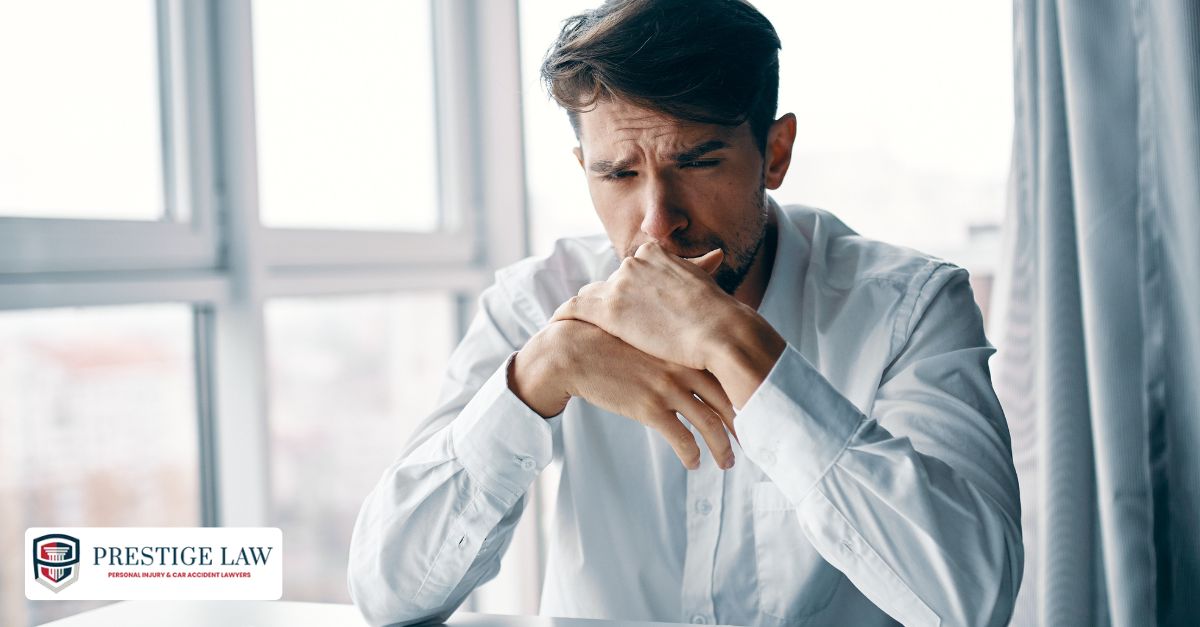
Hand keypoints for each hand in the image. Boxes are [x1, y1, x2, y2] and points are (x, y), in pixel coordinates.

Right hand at [510, 319, 737, 469]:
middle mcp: (684, 366)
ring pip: (710, 423)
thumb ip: (678, 349)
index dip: (748, 398)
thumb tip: (700, 366)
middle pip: (729, 401)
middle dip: (745, 427)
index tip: (758, 415)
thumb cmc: (612, 345)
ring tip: (727, 463)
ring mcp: (668, 387)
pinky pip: (681, 438)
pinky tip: (693, 463)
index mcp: (688, 347)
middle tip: (754, 444)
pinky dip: (692, 454)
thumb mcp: (651, 338)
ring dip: (722, 448)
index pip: (730, 375)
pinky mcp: (649, 408)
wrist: (576, 352)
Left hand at [550, 241, 743, 371]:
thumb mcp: (705, 283)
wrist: (721, 332)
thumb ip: (696, 272)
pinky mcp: (609, 310)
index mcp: (656, 254)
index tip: (626, 302)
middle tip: (602, 321)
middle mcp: (635, 264)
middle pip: (610, 282)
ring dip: (585, 309)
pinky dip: (564, 314)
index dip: (628, 289)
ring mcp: (620, 285)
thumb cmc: (721, 315)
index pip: (632, 270)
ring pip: (591, 295)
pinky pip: (575, 308)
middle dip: (608, 300)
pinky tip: (555, 324)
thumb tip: (714, 258)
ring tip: (574, 323)